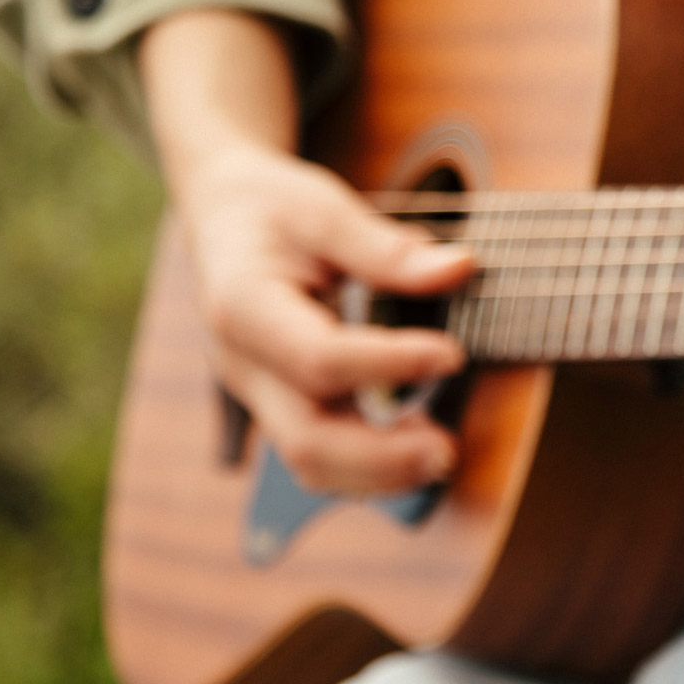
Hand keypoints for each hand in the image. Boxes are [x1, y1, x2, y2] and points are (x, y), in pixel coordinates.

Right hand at [142, 10, 472, 494]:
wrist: (223, 217)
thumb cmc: (273, 209)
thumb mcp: (322, 208)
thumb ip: (386, 248)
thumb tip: (460, 269)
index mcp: (243, 308)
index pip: (318, 358)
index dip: (388, 364)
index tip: (452, 354)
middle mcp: (245, 366)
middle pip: (304, 439)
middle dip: (380, 457)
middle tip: (448, 450)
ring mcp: (260, 395)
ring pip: (310, 463)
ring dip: (380, 475)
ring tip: (443, 457)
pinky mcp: (282, 407)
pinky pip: (321, 456)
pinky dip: (370, 469)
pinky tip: (419, 456)